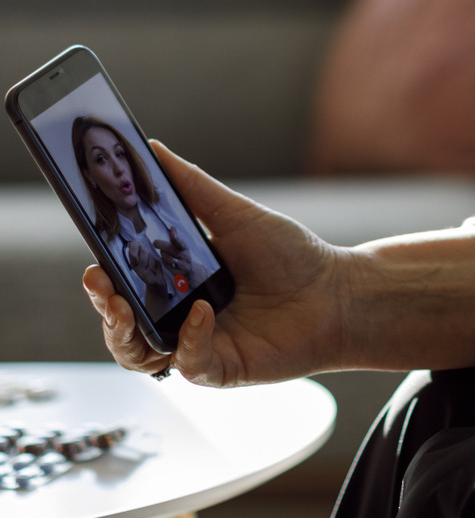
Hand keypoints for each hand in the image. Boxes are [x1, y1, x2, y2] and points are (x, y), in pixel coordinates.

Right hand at [83, 142, 347, 386]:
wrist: (338, 292)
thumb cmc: (291, 255)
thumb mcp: (235, 214)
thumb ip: (191, 186)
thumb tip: (152, 149)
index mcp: (179, 280)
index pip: (126, 284)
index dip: (104, 277)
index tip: (93, 260)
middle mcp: (181, 316)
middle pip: (122, 323)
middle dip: (104, 307)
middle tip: (100, 284)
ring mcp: (198, 345)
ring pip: (139, 355)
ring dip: (124, 333)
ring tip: (125, 307)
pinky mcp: (221, 368)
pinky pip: (187, 363)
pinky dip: (189, 338)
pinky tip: (203, 313)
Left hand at [154, 226, 191, 273]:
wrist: (188, 272)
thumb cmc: (181, 256)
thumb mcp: (181, 247)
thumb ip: (175, 238)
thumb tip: (172, 227)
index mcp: (185, 248)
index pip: (180, 242)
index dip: (176, 237)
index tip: (172, 232)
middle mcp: (185, 256)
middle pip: (171, 249)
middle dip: (162, 245)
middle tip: (155, 242)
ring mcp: (181, 265)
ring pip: (168, 258)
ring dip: (163, 254)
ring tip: (162, 252)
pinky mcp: (177, 272)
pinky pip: (167, 265)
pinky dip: (164, 261)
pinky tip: (164, 259)